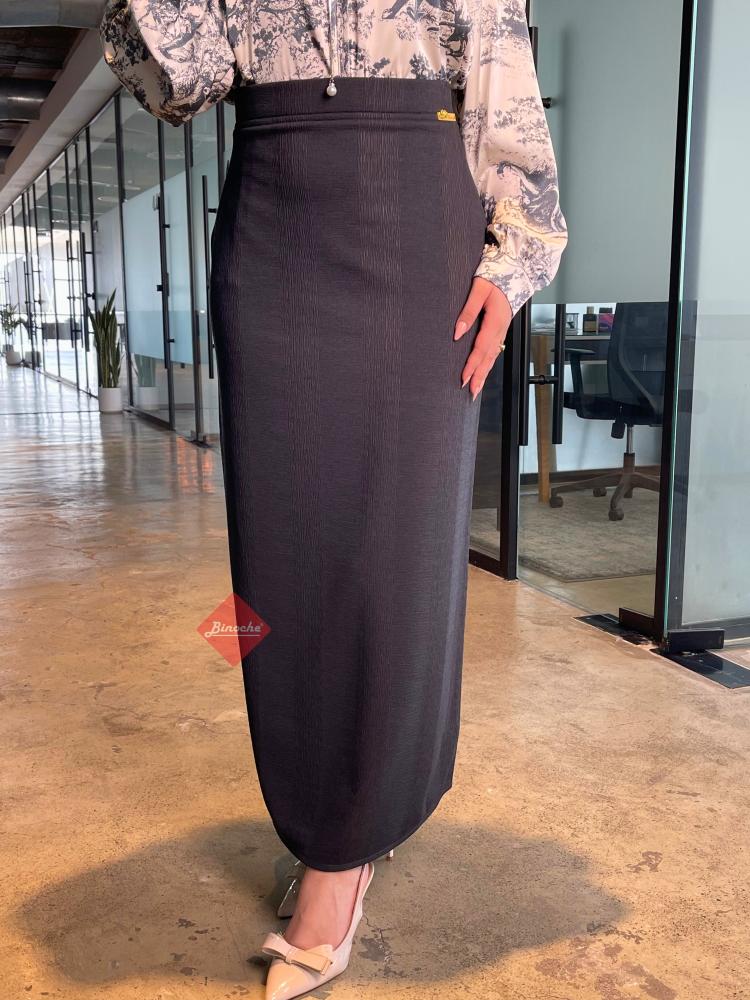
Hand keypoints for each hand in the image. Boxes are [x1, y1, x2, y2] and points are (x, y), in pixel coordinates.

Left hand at [454, 277, 512, 400]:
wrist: (518, 270)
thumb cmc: (497, 276)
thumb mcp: (479, 289)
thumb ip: (468, 311)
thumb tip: (457, 333)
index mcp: (495, 321)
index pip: (481, 348)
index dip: (472, 365)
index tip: (463, 378)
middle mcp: (501, 329)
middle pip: (489, 358)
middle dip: (479, 376)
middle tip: (470, 393)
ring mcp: (503, 330)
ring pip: (493, 357)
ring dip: (484, 374)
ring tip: (476, 389)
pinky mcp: (502, 329)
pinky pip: (495, 350)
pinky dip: (489, 364)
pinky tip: (484, 371)